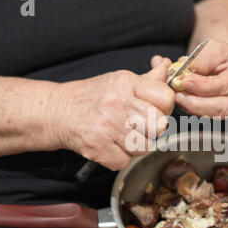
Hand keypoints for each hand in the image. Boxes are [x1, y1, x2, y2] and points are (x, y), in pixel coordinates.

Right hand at [50, 57, 173, 170]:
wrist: (58, 112)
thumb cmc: (93, 96)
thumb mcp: (120, 80)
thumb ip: (149, 79)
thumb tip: (168, 66)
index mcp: (127, 84)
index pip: (166, 98)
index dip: (164, 107)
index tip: (155, 109)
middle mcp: (118, 104)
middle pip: (160, 126)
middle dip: (152, 129)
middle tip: (139, 125)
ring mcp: (108, 127)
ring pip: (146, 147)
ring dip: (136, 145)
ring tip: (122, 135)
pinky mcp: (98, 148)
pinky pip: (125, 161)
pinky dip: (119, 157)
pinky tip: (111, 146)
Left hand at [171, 39, 227, 117]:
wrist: (221, 61)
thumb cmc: (218, 54)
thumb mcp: (212, 47)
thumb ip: (201, 60)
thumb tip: (186, 72)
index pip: (224, 85)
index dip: (202, 86)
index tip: (184, 81)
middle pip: (222, 107)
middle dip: (197, 104)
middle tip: (178, 95)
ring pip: (213, 115)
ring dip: (192, 108)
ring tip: (178, 96)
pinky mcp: (219, 112)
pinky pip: (205, 115)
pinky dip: (191, 108)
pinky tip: (182, 98)